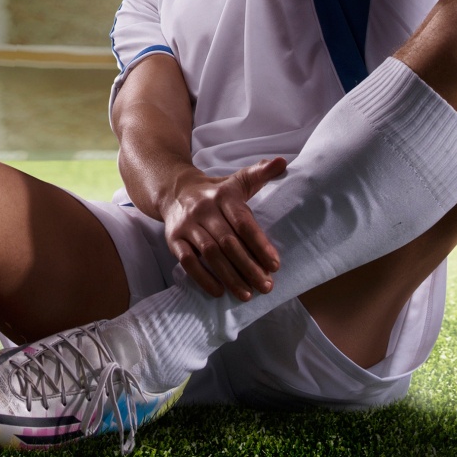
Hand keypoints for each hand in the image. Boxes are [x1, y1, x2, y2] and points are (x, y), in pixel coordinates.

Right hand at [160, 160, 286, 299]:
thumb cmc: (215, 192)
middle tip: (266, 286)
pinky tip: (219, 292)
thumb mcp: (238, 181)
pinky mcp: (174, 239)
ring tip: (247, 294)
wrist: (174, 190)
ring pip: (210, 253)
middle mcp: (204, 209)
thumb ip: (260, 173)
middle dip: (249, 267)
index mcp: (224, 196)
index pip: (243, 223)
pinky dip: (203, 278)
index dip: (260, 245)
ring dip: (230, 277)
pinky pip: (188, 261)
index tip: (275, 266)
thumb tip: (282, 162)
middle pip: (228, 242)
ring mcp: (187, 225)